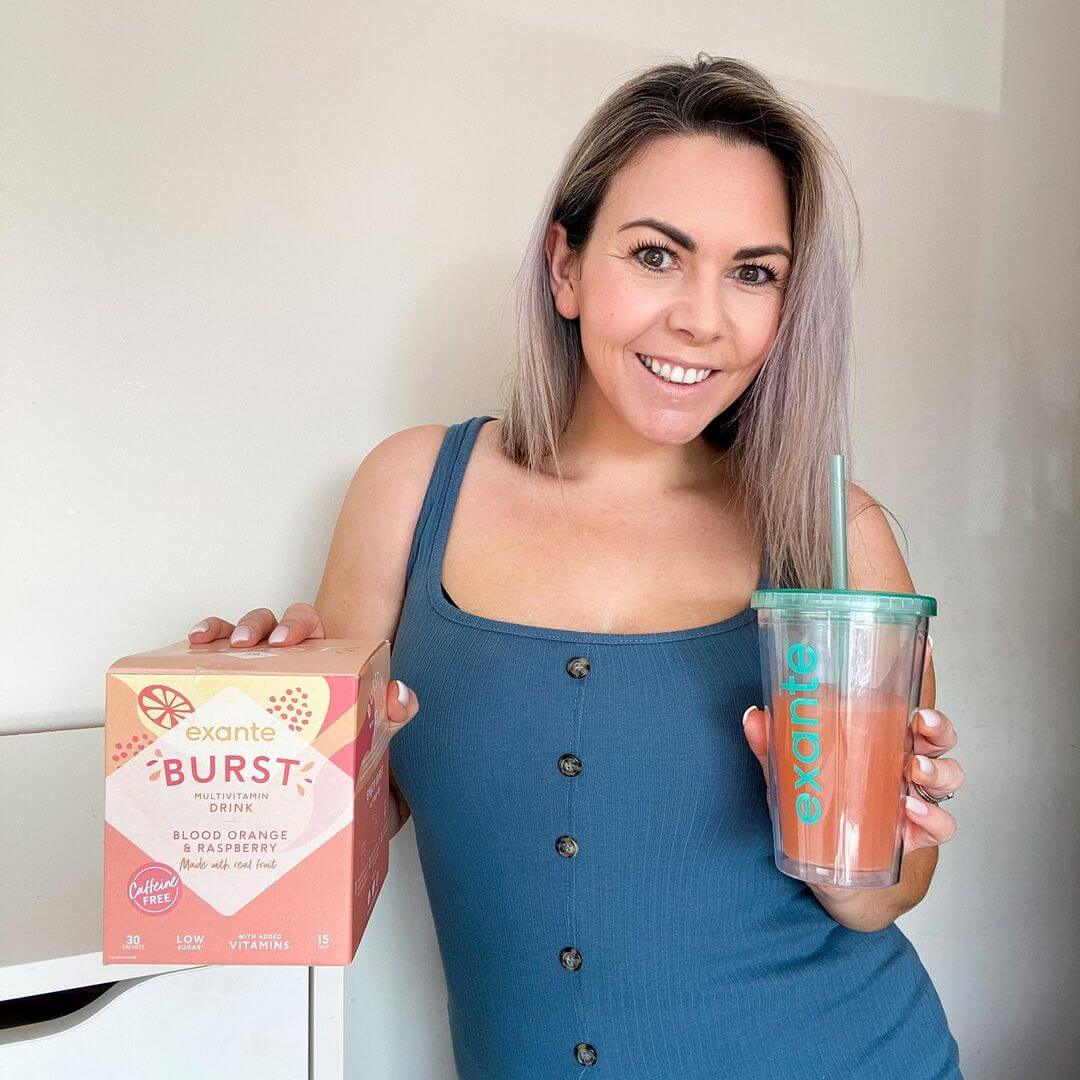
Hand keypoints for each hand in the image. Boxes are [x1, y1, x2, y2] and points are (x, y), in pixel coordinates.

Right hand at [187, 603, 418, 736]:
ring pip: (236, 634)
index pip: (307, 624)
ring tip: (205, 643)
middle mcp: (287, 654)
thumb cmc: (349, 732)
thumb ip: (395, 711)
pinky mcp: (235, 685)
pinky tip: (191, 653)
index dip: (295, 625)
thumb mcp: (375, 725)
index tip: (287, 642)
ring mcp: (259, 666)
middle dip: (256, 626)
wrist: (332, 765)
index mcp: (319, 653)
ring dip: (222, 631)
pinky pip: (215, 660)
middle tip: (249, 644)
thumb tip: (397, 694)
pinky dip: (203, 649)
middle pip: (269, 622)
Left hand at [740, 638, 963, 858]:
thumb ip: (773, 749)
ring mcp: (915, 799)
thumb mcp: (791, 776)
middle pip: (939, 736)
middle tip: (920, 722)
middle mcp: (904, 764)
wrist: (832, 873)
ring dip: (936, 769)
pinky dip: (932, 817)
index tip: (926, 648)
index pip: (906, 702)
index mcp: (879, 739)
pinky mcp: (917, 836)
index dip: (921, 674)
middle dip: (937, 725)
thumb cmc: (818, 811)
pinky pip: (941, 825)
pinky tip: (910, 810)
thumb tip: (753, 716)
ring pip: (948, 776)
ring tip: (912, 770)